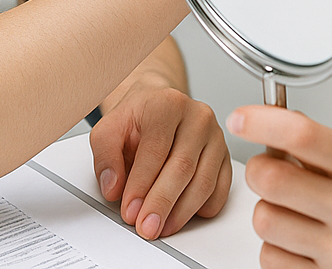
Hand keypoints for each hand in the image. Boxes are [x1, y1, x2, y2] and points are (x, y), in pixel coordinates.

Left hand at [90, 74, 231, 239]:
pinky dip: (203, 208)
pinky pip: (221, 188)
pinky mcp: (225, 156)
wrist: (160, 105)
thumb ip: (106, 155)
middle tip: (146, 226)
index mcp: (168, 104)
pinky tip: (183, 216)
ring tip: (161, 227)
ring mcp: (215, 137)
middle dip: (162, 203)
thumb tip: (114, 188)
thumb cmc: (139, 118)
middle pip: (183, 168)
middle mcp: (197, 117)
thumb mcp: (110, 128)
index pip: (156, 150)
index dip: (141, 185)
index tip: (129, 209)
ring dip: (181, 212)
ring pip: (204, 182)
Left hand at [229, 104, 331, 268]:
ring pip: (264, 219)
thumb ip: (315, 143)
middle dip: (259, 171)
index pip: (304, 135)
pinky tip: (299, 242)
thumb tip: (268, 117)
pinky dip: (274, 248)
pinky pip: (269, 256)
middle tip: (269, 173)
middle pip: (271, 179)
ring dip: (267, 213)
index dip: (262, 122)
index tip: (240, 118)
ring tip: (293, 213)